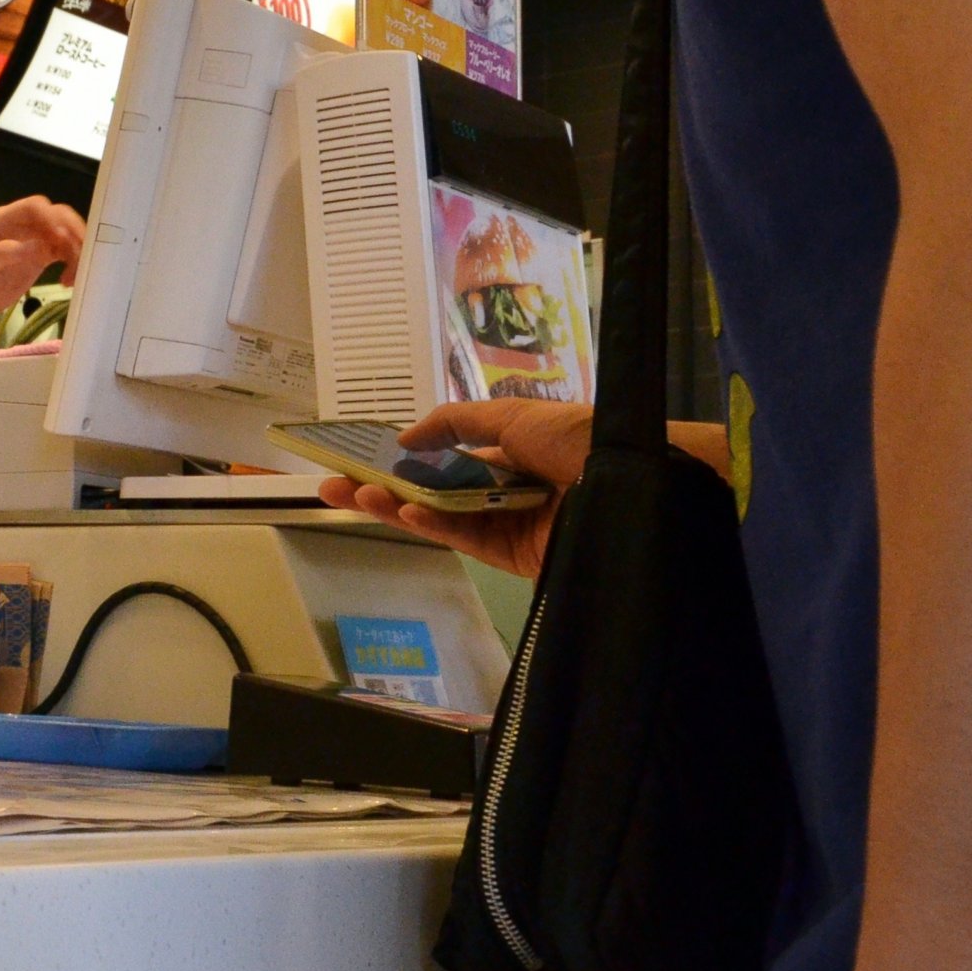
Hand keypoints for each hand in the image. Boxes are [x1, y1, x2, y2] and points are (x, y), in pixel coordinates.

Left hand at [0, 196, 85, 329]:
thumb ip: (3, 254)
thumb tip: (36, 245)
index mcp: (3, 220)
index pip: (34, 207)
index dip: (52, 217)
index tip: (63, 237)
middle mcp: (22, 225)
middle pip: (56, 216)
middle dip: (72, 231)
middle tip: (82, 253)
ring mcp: (34, 239)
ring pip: (65, 234)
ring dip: (76, 250)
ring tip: (75, 275)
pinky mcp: (42, 256)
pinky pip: (65, 252)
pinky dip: (73, 263)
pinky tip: (70, 281)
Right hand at [319, 400, 593, 578]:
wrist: (636, 482)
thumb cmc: (579, 438)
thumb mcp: (513, 415)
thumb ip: (455, 423)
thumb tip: (406, 437)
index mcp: (510, 452)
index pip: (446, 458)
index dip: (403, 459)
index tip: (361, 456)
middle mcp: (505, 488)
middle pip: (435, 490)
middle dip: (385, 486)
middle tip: (334, 482)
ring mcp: (507, 522)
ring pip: (441, 516)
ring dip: (397, 506)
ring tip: (353, 494)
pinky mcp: (513, 555)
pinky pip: (463, 538)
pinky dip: (430, 526)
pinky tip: (403, 514)